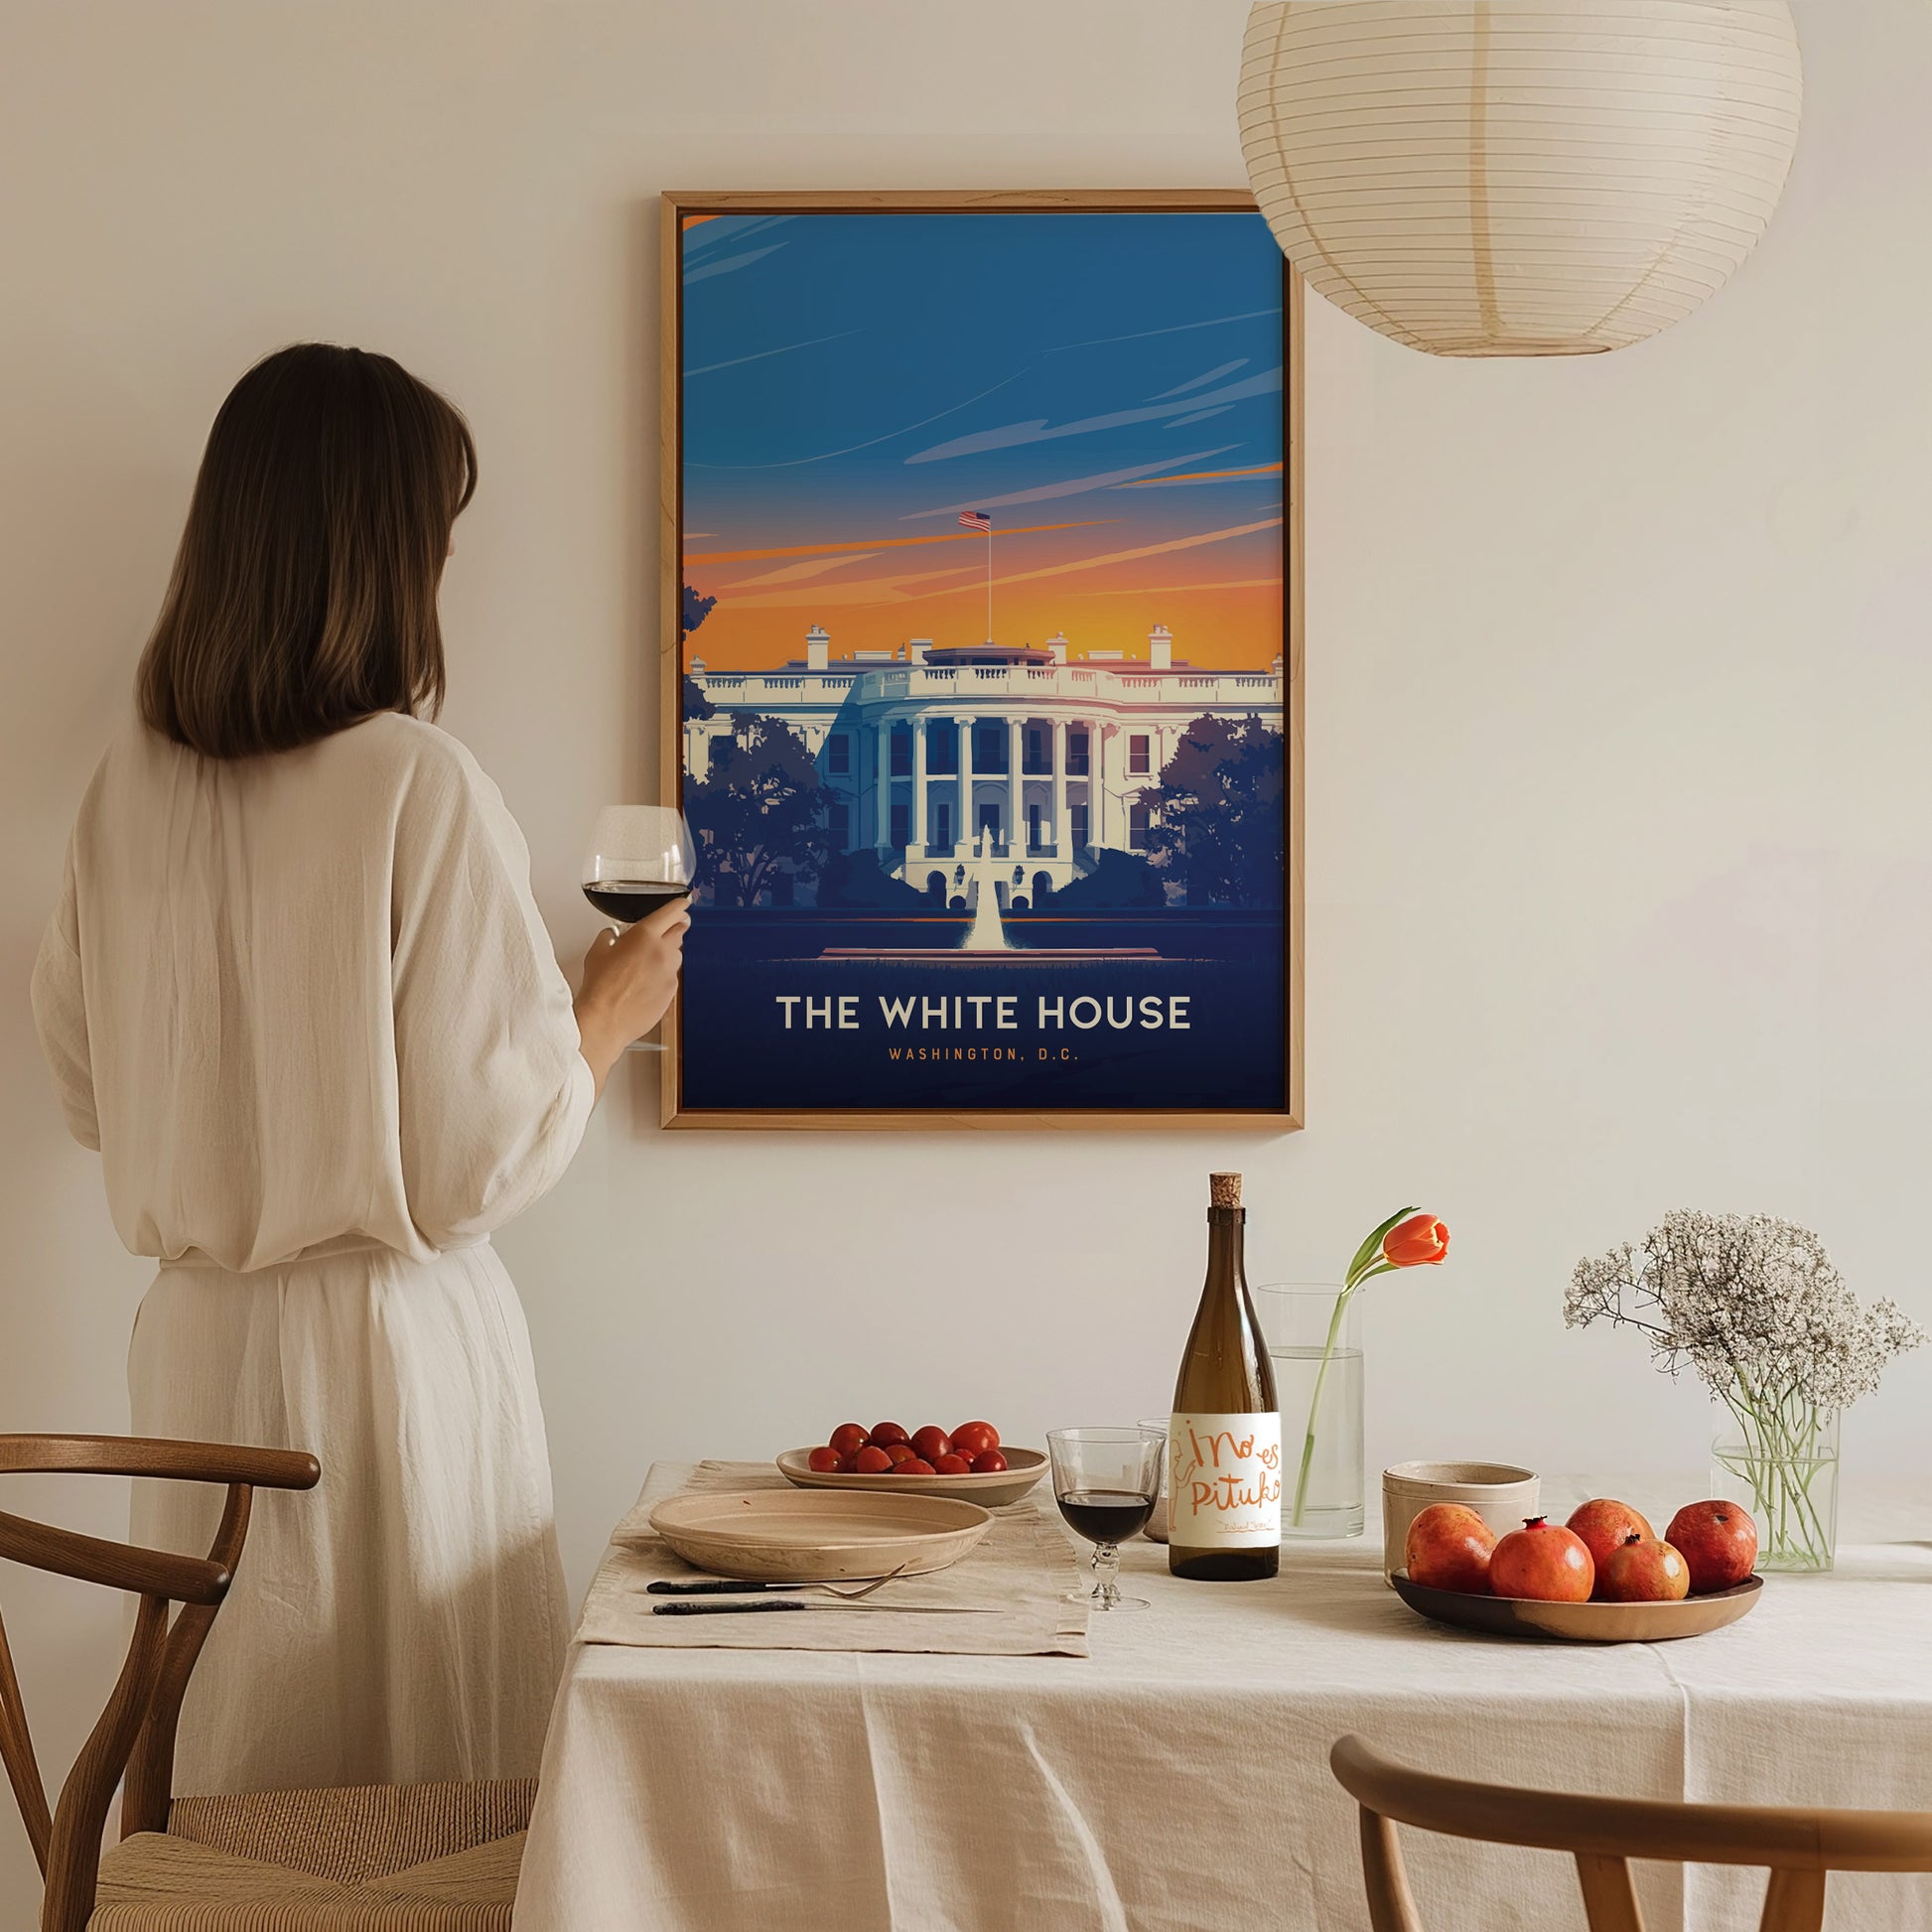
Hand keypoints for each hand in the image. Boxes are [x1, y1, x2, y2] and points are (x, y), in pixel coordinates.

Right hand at [574, 896, 690, 1095]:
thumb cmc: (600, 987)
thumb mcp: (597, 952)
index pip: (671, 912)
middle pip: (679, 932)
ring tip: (647, 963)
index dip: (679, 906)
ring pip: (676, 955)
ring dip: (667, 953)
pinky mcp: (672, 992)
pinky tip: (646, 983)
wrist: (605, 1019)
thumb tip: (612, 935)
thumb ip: (609, 937)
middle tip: (668, 929)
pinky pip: (672, 977)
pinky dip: (663, 975)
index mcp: (645, 935)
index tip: (683, 903)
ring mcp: (670, 973)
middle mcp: (662, 952)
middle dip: (675, 928)